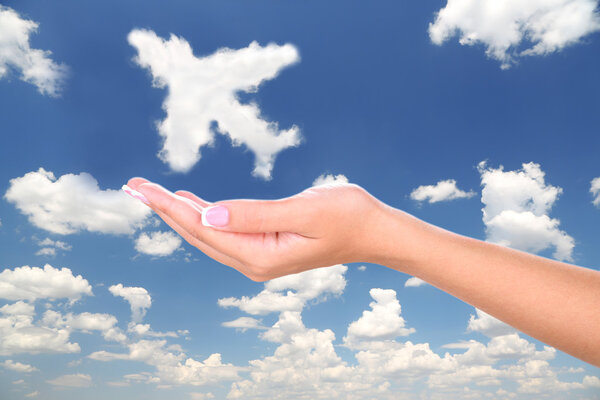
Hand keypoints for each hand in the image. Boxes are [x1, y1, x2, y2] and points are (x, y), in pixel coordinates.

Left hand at [128, 178, 392, 280]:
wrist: (372, 232)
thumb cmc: (346, 216)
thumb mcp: (303, 210)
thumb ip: (255, 214)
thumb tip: (208, 213)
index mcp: (260, 255)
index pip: (203, 228)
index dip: (170, 207)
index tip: (141, 188)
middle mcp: (253, 261)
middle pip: (197, 233)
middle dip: (164, 208)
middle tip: (132, 186)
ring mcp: (257, 256)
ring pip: (207, 232)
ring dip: (178, 211)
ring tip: (150, 192)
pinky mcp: (263, 246)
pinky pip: (223, 230)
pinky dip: (201, 214)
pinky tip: (189, 202)